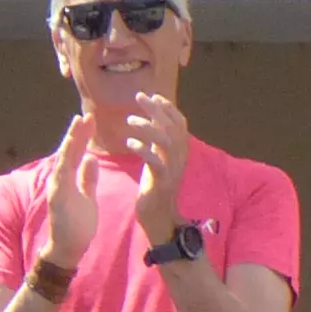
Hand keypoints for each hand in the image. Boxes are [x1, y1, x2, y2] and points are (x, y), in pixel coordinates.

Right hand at [40, 117, 98, 271]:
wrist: (68, 249)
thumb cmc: (78, 225)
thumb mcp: (88, 197)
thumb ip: (87, 178)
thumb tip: (92, 158)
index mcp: (69, 179)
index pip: (76, 153)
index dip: (82, 136)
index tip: (90, 119)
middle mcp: (60, 180)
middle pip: (69, 152)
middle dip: (77, 133)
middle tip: (86, 114)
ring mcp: (57, 188)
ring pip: (63, 160)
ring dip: (70, 142)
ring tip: (77, 125)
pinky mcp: (57, 198)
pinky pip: (61, 177)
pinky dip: (65, 162)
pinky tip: (70, 150)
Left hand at [112, 95, 192, 241]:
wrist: (159, 217)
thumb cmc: (155, 185)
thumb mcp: (159, 158)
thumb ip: (158, 140)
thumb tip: (152, 118)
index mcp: (180, 152)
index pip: (180, 123)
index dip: (168, 108)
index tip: (153, 95)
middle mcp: (180, 158)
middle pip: (173, 128)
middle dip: (157, 110)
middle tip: (139, 97)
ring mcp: (172, 170)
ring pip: (166, 142)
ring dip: (148, 127)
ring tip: (131, 120)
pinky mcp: (161, 182)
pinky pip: (155, 162)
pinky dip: (143, 149)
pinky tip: (130, 142)